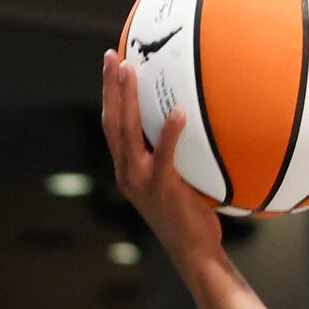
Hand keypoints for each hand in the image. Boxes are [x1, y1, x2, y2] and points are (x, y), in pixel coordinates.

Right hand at [100, 50, 225, 271]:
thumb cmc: (191, 219)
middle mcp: (126, 171)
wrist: (194, 253)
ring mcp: (141, 180)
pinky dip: (170, 132)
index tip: (113, 66)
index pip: (112, 125)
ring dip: (127, 98)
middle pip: (111, 121)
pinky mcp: (161, 188)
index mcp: (127, 169)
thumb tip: (198, 129)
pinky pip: (164, 155)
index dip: (110, 96)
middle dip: (110, 87)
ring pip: (126, 131)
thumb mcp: (178, 183)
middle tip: (113, 56)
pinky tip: (178, 111)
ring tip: (131, 70)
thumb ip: (176, 159)